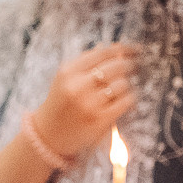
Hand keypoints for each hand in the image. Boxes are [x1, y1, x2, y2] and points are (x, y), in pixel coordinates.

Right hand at [33, 44, 137, 159]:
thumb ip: (87, 62)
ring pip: (122, 83)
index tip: (134, 48)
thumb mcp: (66, 78)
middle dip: (128, 64)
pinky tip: (124, 98)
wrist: (49, 134)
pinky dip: (129, 98)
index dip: (122, 48)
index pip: (102, 53)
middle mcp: (77, 86)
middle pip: (115, 66)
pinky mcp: (100, 119)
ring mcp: (89, 103)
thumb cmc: (61, 102)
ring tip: (122, 86)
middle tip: (133, 65)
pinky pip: (125, 101)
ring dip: (126, 83)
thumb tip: (114, 48)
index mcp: (68, 72)